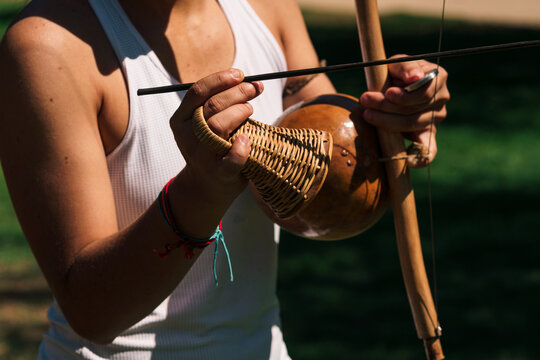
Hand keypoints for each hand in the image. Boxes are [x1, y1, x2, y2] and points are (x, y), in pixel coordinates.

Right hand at [170, 69, 263, 196]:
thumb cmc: (212, 147)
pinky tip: (246, 140)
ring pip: (220, 125)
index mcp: (180, 120)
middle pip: (212, 105)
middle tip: (255, 88)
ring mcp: (201, 156)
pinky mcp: (218, 173)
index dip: (221, 79)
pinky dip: (242, 148)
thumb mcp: (204, 125)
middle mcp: (186, 136)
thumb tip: (248, 81)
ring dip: (241, 112)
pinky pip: (232, 158)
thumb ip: (217, 105)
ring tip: (250, 110)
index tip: (240, 74)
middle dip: (238, 92)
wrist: (206, 187)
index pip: (198, 91)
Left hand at [360, 55, 449, 167]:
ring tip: (368, 114)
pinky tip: (409, 162)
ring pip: (412, 124)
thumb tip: (414, 77)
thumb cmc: (394, 73)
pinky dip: (420, 158)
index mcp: (438, 77)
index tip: (386, 93)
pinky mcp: (428, 134)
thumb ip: (404, 67)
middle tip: (365, 100)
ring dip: (387, 122)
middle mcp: (442, 98)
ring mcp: (436, 118)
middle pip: (415, 109)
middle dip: (387, 106)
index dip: (405, 95)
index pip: (424, 91)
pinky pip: (429, 150)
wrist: (391, 86)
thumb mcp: (396, 64)